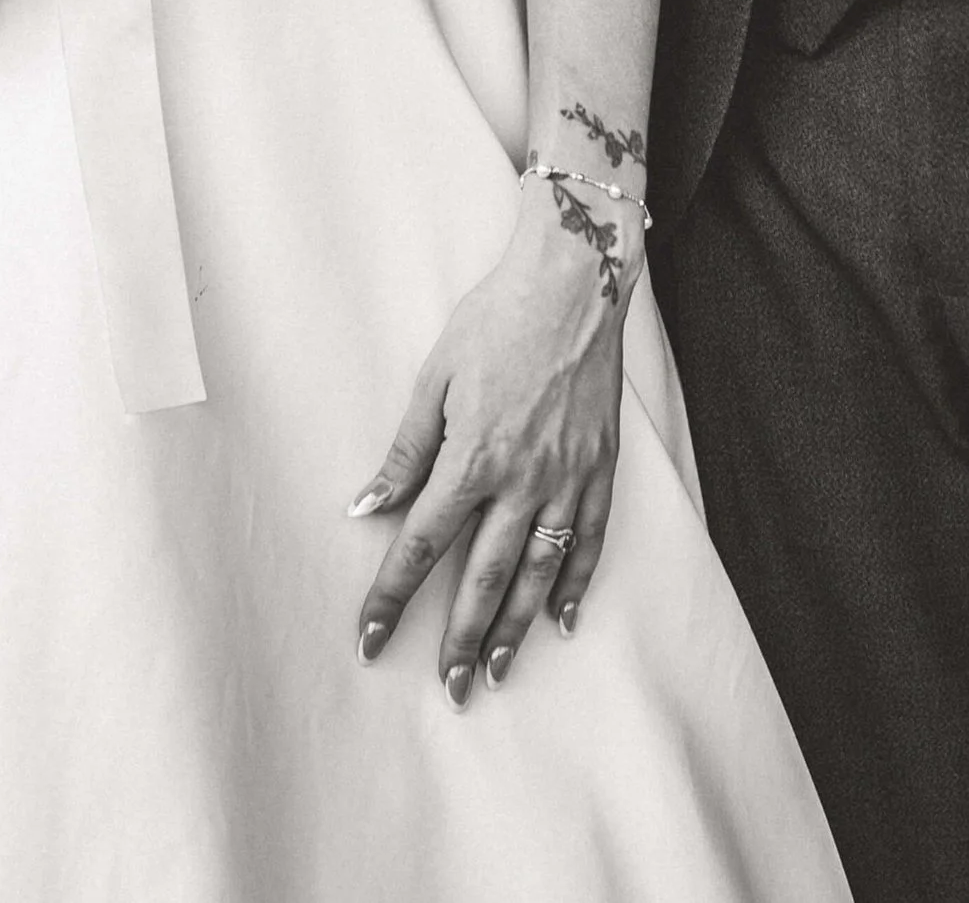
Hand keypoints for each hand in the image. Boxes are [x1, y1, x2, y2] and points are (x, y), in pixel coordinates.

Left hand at [350, 189, 628, 702]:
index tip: (368, 638)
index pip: (422, 543)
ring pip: (539, 572)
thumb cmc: (498, 318)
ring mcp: (568, 476)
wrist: (575, 280)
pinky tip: (564, 620)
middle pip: (484, 577)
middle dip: (458, 637)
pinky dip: (578, 584)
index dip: (391, 595)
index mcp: (473, 455)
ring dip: (515, 629)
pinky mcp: (602, 467)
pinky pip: (591, 539)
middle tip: (446, 688)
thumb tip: (366, 505)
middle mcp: (522, 478)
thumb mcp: (437, 377)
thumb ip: (405, 449)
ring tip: (494, 672)